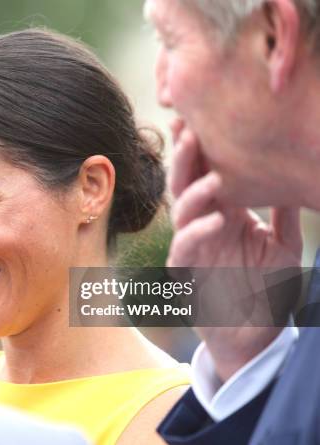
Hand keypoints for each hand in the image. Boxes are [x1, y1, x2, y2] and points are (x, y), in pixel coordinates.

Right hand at [167, 119, 301, 381]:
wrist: (253, 335)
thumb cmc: (264, 289)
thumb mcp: (283, 246)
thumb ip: (284, 214)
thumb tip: (298, 178)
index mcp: (220, 212)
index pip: (206, 173)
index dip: (202, 148)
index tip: (202, 117)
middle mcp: (202, 224)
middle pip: (185, 183)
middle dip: (185, 157)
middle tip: (190, 129)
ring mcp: (191, 247)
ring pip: (180, 211)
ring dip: (192, 192)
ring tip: (211, 175)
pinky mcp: (186, 272)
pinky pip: (185, 248)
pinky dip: (198, 232)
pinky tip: (217, 218)